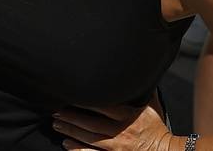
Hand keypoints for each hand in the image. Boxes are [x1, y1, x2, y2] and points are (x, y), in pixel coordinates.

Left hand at [53, 102, 174, 150]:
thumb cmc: (157, 128)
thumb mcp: (151, 107)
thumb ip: (141, 91)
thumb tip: (137, 70)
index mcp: (129, 115)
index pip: (102, 105)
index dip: (84, 99)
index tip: (70, 94)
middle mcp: (122, 131)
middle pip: (91, 123)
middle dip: (70, 116)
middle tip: (55, 110)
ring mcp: (117, 147)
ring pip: (89, 139)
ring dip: (70, 131)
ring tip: (56, 124)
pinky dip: (78, 150)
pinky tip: (67, 144)